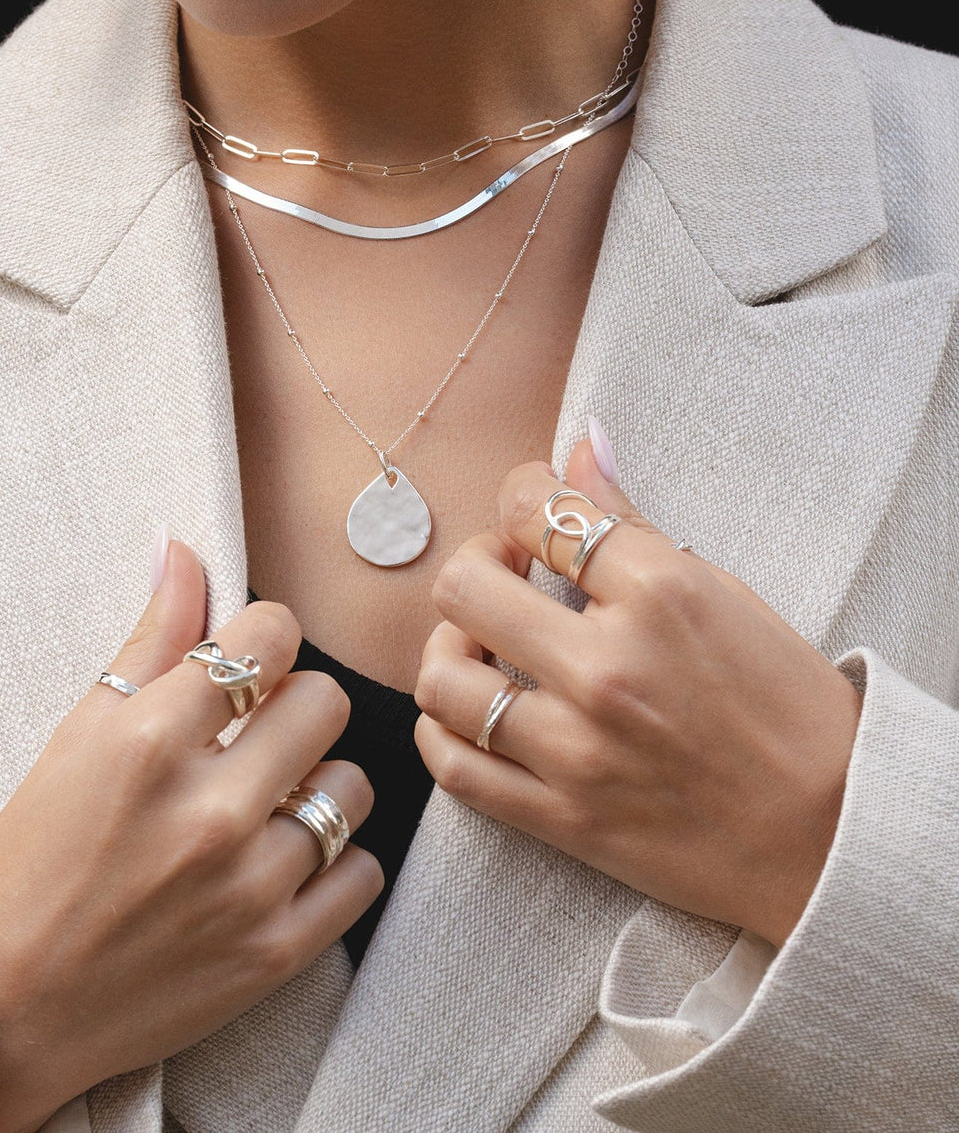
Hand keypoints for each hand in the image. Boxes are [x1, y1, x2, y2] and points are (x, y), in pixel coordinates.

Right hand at [0, 541, 382, 1132]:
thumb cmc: (37, 854)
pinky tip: (283, 859)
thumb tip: (182, 549)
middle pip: (326, 702)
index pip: (270, 637)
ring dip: (317, 784)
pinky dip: (333, 861)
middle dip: (293, 705)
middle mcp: (207, 813)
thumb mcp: (79, 735)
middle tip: (255, 733)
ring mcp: (248, 889)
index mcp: (149, 744)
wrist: (6, 1003)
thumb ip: (149, 640)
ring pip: (353, 786)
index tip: (248, 659)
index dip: (264, 637)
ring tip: (266, 801)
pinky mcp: (276, 955)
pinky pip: (362, 872)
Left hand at [413, 426, 862, 949]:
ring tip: (484, 645)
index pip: (537, 509)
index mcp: (661, 595)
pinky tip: (472, 711)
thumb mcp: (726, 593)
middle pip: (464, 585)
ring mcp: (579, 750)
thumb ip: (634, 521)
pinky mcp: (564, 819)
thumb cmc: (791, 707)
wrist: (837, 836)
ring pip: (441, 679)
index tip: (533, 508)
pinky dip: (442, 732)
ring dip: (451, 648)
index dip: (522, 492)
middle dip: (477, 562)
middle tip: (506, 572)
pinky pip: (455, 769)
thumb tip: (581, 444)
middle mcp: (608, 669)